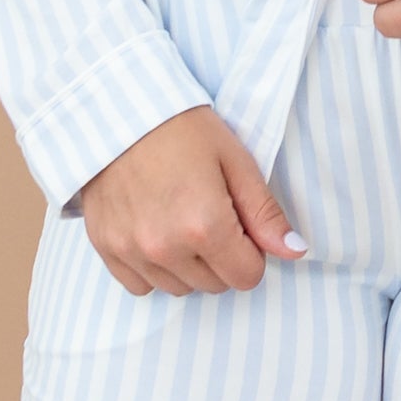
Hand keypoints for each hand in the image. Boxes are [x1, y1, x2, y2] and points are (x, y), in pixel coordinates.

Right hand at [78, 106, 306, 296]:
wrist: (116, 111)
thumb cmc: (182, 129)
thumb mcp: (235, 161)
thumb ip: (264, 213)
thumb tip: (295, 251)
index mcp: (204, 226)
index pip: (247, 276)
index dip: (251, 251)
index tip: (239, 221)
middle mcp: (165, 247)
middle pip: (215, 285)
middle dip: (222, 258)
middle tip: (210, 213)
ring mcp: (131, 251)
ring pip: (179, 288)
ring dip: (188, 265)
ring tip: (180, 219)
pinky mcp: (105, 248)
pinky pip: (141, 285)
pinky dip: (153, 268)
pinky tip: (154, 230)